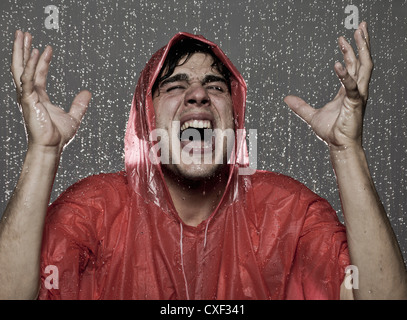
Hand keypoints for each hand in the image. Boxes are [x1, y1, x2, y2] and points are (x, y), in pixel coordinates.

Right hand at [10, 30, 90, 153]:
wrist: (52, 146)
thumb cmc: (59, 135)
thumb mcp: (73, 116)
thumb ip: (79, 104)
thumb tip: (87, 92)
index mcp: (39, 97)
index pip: (38, 73)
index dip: (42, 60)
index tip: (48, 47)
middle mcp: (30, 94)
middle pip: (23, 66)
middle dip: (23, 49)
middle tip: (23, 32)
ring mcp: (27, 96)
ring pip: (21, 68)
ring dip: (21, 51)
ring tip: (22, 34)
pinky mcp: (28, 100)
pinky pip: (28, 79)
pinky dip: (32, 65)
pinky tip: (36, 53)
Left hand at [284, 22, 372, 151]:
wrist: (338, 146)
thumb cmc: (331, 132)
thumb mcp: (311, 116)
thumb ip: (300, 106)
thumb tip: (287, 98)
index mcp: (348, 91)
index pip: (352, 66)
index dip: (349, 51)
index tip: (342, 38)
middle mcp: (356, 90)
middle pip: (362, 61)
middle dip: (362, 43)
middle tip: (361, 26)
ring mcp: (358, 96)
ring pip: (364, 67)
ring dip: (361, 50)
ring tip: (357, 35)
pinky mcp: (355, 104)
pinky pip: (352, 86)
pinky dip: (346, 76)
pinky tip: (337, 64)